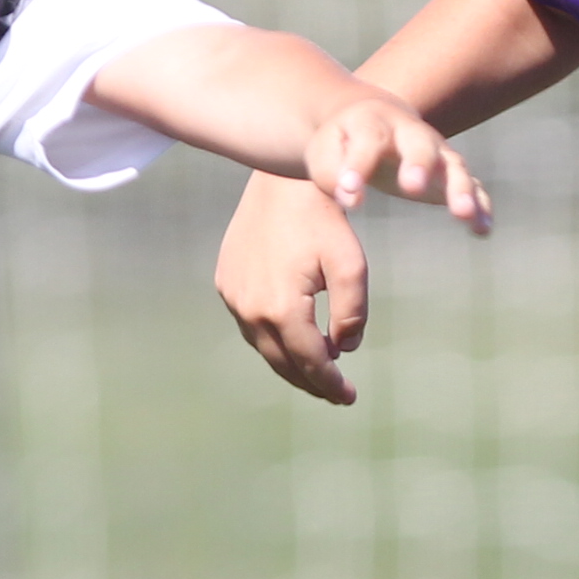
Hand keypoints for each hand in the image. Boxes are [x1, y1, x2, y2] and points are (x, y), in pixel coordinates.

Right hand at [217, 172, 372, 404]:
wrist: (280, 181)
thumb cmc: (323, 220)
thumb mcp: (351, 266)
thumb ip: (352, 314)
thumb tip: (345, 349)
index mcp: (281, 309)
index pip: (310, 361)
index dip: (331, 384)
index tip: (350, 397)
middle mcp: (249, 309)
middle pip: (282, 362)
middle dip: (310, 381)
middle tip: (335, 393)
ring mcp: (232, 296)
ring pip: (263, 346)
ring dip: (290, 362)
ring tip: (317, 371)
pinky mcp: (226, 282)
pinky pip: (249, 324)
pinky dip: (272, 339)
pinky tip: (292, 339)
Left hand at [307, 92, 489, 228]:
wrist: (371, 120)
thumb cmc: (342, 143)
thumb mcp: (325, 153)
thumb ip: (333, 175)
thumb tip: (350, 199)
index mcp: (373, 123)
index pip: (368, 141)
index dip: (359, 166)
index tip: (349, 195)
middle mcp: (411, 133)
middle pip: (420, 145)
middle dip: (419, 164)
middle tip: (412, 187)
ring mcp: (436, 151)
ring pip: (454, 165)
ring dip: (460, 188)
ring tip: (464, 214)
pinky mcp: (451, 172)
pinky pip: (472, 186)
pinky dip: (480, 205)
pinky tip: (482, 229)